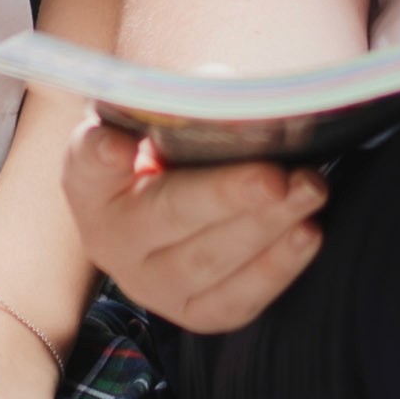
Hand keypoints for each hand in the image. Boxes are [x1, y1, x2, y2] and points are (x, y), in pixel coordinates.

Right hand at [60, 118, 324, 332]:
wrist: (172, 205)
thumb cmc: (167, 150)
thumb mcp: (157, 118)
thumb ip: (176, 103)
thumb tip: (217, 86)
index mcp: (92, 184)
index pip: (90, 163)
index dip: (103, 154)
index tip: (120, 145)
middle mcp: (112, 242)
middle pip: (169, 216)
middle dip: (227, 195)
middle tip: (276, 176)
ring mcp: (152, 286)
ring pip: (207, 262)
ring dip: (266, 227)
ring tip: (309, 190)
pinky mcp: (195, 313)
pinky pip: (235, 300)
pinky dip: (276, 267)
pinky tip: (308, 232)